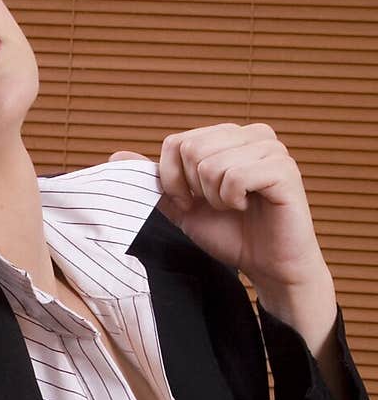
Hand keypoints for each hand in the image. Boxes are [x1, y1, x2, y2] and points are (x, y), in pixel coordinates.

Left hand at [111, 124, 326, 290]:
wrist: (267, 265)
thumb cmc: (230, 234)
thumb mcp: (183, 206)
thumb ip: (156, 181)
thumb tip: (116, 154)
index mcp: (229, 136)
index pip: (176, 142)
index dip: (174, 179)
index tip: (192, 201)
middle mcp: (253, 134)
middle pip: (191, 149)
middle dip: (194, 188)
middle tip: (216, 205)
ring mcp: (272, 149)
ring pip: (211, 164)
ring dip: (215, 197)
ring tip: (235, 206)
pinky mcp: (284, 169)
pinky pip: (237, 176)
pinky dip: (233, 200)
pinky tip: (248, 207)